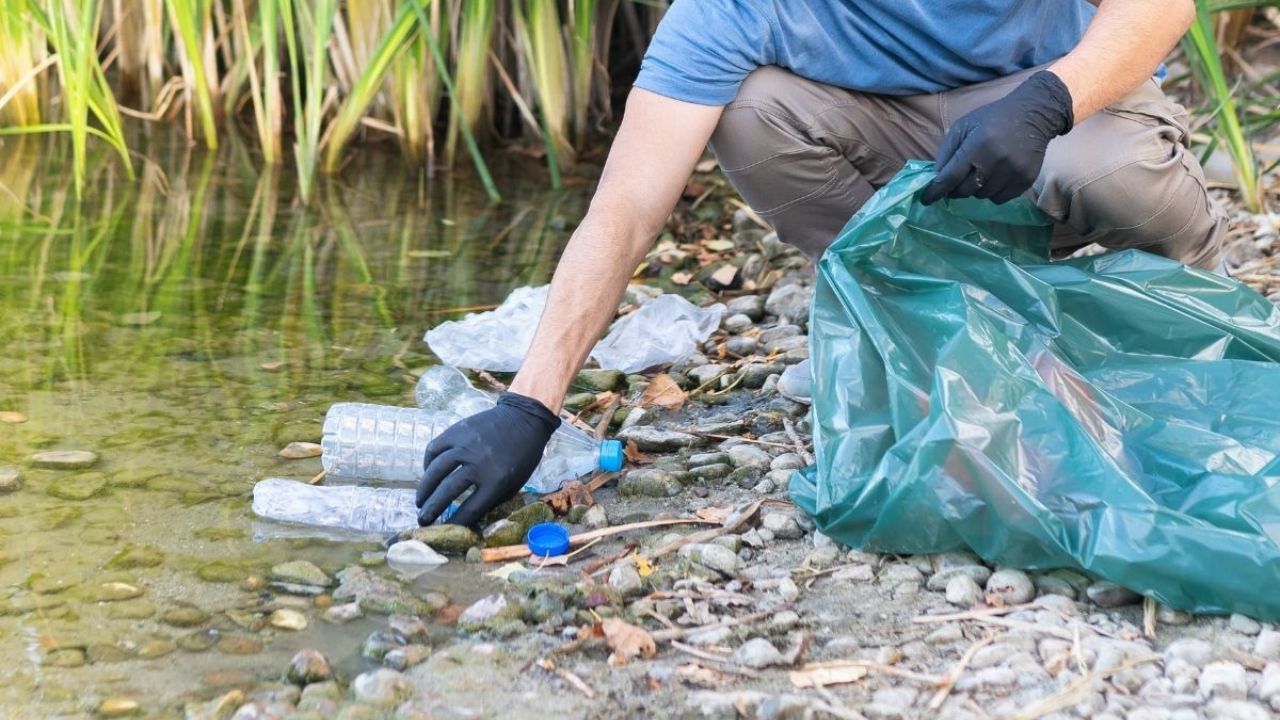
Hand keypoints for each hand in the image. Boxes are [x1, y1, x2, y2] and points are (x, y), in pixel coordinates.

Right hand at [416, 392, 559, 526]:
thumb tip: (467, 517)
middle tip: (422, 520)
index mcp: (497, 481)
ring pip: (436, 470)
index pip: (470, 509)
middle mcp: (479, 463)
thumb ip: (491, 499)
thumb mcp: (514, 483)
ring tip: (420, 501)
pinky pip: (434, 448)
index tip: (443, 528)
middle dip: (432, 509)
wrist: (524, 418)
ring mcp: (466, 445)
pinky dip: (428, 463)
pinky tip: (428, 474)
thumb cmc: (522, 456)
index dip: (454, 522)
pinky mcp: (457, 430)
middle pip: (447, 491)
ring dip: (424, 489)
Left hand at [921, 71, 1073, 204]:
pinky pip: (1000, 199)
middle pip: (965, 190)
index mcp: (977, 145)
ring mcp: (1013, 172)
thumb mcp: (964, 126)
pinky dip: (992, 192)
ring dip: (976, 189)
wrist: (1034, 113)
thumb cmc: (993, 118)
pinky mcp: (1025, 179)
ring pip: (982, 196)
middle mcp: (996, 160)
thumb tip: (935, 178)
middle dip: (956, 188)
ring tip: (981, 171)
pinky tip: (995, 177)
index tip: (926, 199)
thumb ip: (947, 151)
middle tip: (957, 180)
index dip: (936, 191)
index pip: (951, 176)